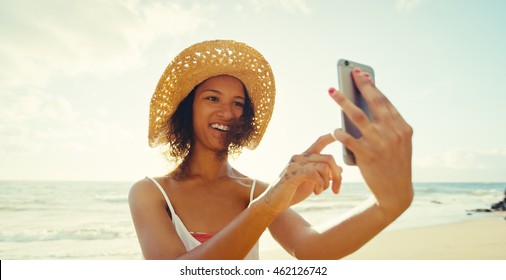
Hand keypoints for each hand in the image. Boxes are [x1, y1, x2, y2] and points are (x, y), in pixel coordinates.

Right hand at [260, 135, 341, 213]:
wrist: (273, 202)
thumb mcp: (312, 183)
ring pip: (324, 167)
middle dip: (337, 176)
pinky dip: (320, 185)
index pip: (319, 142)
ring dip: (328, 182)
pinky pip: (314, 174)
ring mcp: (295, 164)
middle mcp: (300, 157)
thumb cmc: (292, 192)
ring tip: (321, 191)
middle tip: (336, 189)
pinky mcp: (292, 174)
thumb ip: (324, 174)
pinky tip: (316, 192)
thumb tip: (341, 169)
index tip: (340, 131)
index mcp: (305, 158)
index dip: (330, 137)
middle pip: (329, 158)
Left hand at [329, 67, 413, 220]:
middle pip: (373, 103)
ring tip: (331, 92)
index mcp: (403, 128)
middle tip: (348, 74)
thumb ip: (387, 127)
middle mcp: (393, 133)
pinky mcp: (367, 156)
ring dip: (342, 101)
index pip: (385, 101)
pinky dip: (340, 132)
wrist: (395, 193)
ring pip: (357, 117)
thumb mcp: (398, 144)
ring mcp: (380, 144)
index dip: (372, 86)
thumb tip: (362, 107)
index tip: (360, 74)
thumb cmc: (394, 165)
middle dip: (360, 86)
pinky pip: (348, 139)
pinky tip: (335, 128)